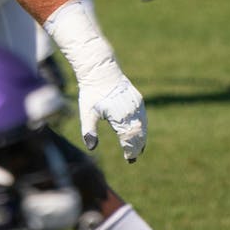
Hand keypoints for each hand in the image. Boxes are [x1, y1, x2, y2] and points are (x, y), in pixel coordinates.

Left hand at [45, 0, 146, 161]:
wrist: (100, 70)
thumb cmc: (91, 92)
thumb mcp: (86, 112)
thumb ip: (89, 130)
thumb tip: (91, 147)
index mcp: (118, 115)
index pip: (128, 138)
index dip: (130, 150)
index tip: (129, 159)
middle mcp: (130, 110)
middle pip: (138, 133)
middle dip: (136, 146)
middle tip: (133, 157)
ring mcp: (136, 104)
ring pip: (142, 125)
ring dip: (141, 138)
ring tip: (138, 149)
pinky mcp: (137, 99)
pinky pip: (143, 117)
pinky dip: (142, 127)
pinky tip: (139, 133)